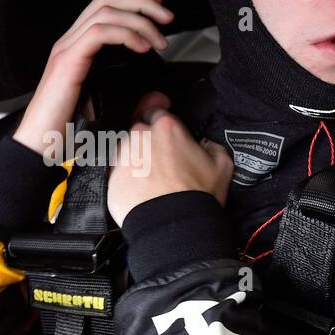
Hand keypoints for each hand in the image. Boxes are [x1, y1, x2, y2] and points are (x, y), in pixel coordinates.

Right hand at [13, 0, 171, 159]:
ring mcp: (66, 49)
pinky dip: (125, 35)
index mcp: (76, 47)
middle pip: (106, 0)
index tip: (158, 11)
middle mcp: (68, 41)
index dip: (134, 3)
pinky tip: (141, 47)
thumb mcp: (99, 103)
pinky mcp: (67, 61)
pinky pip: (99, 33)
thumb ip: (119, 90)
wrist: (38, 143)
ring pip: (105, 13)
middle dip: (141, 3)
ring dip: (139, 21)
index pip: (105, 7)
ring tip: (159, 39)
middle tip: (167, 17)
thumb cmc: (64, 128)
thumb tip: (154, 95)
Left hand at [107, 92, 232, 226]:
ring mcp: (123, 158)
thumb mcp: (222, 165)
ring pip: (128, 151)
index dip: (158, 112)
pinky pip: (119, 173)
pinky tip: (143, 191)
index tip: (161, 117)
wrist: (174, 226)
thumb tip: (205, 145)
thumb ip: (211, 146)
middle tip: (164, 160)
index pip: (155, 109)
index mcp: (166, 127)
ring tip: (154, 181)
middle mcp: (140, 137)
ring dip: (138, 160)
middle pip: (140, 130)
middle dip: (149, 141)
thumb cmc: (197, 196)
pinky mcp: (112, 179)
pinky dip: (129, 179)